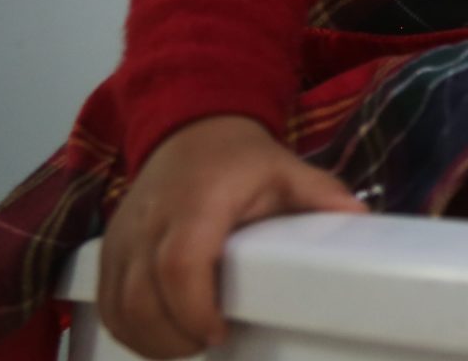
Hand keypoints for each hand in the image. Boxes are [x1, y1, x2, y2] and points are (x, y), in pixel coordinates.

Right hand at [98, 115, 363, 358]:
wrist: (189, 128)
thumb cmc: (238, 157)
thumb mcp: (283, 167)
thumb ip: (318, 194)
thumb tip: (361, 219)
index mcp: (196, 203)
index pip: (181, 265)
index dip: (194, 309)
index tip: (220, 332)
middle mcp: (149, 222)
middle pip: (143, 298)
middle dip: (174, 337)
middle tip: (211, 342)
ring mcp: (121, 236)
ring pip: (119, 307)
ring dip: (150, 340)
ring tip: (189, 343)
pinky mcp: (108, 249)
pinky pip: (106, 302)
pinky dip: (128, 330)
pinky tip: (160, 337)